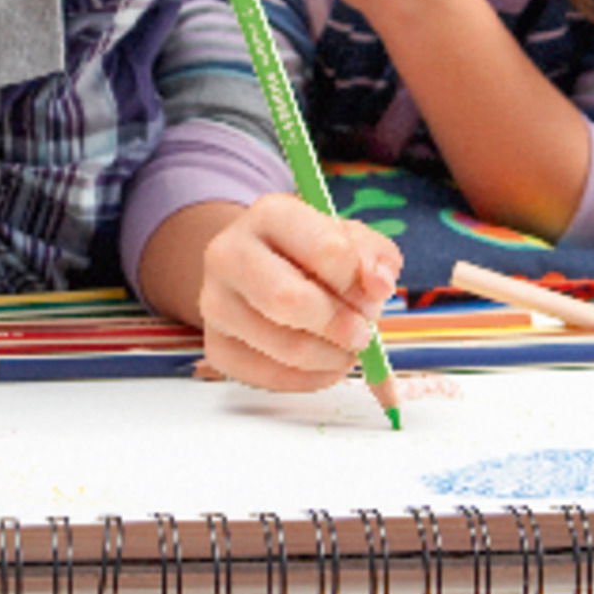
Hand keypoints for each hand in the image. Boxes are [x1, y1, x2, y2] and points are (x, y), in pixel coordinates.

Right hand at [197, 194, 400, 391]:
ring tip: (344, 348)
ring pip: (285, 347)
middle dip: (341, 326)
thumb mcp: (350, 239)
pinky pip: (270, 377)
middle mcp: (229, 253)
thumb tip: (379, 286)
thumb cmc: (310, 254)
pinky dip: (310, 379)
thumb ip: (374, 257)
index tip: (372, 295)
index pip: (327, 250)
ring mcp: (214, 301)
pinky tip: (322, 363)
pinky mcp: (215, 345)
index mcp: (270, 214)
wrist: (258, 270)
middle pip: (290, 301)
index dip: (359, 283)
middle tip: (362, 334)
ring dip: (332, 357)